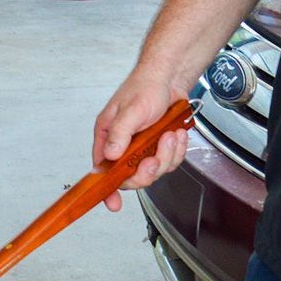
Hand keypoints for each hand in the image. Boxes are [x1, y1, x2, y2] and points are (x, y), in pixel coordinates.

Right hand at [91, 71, 190, 211]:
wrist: (170, 78)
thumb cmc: (145, 86)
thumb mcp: (130, 110)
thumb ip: (119, 133)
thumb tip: (109, 155)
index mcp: (108, 137)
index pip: (102, 170)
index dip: (107, 189)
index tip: (113, 202)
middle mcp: (124, 145)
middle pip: (132, 176)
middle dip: (148, 169)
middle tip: (155, 157)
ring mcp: (143, 148)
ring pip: (155, 170)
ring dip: (166, 155)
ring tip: (170, 135)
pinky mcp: (160, 147)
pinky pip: (170, 161)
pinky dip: (177, 150)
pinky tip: (177, 134)